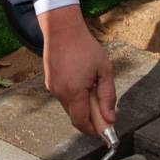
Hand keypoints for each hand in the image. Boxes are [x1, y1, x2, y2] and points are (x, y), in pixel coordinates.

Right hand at [38, 5, 116, 134]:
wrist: (62, 30)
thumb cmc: (84, 47)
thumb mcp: (104, 70)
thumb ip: (108, 96)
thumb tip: (109, 118)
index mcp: (74, 91)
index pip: (82, 122)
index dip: (94, 129)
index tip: (105, 129)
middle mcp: (60, 93)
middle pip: (76, 117)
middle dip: (90, 116)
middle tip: (102, 105)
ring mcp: (53, 88)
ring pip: (70, 107)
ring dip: (82, 104)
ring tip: (90, 84)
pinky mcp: (50, 82)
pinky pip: (64, 97)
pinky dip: (74, 95)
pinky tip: (80, 79)